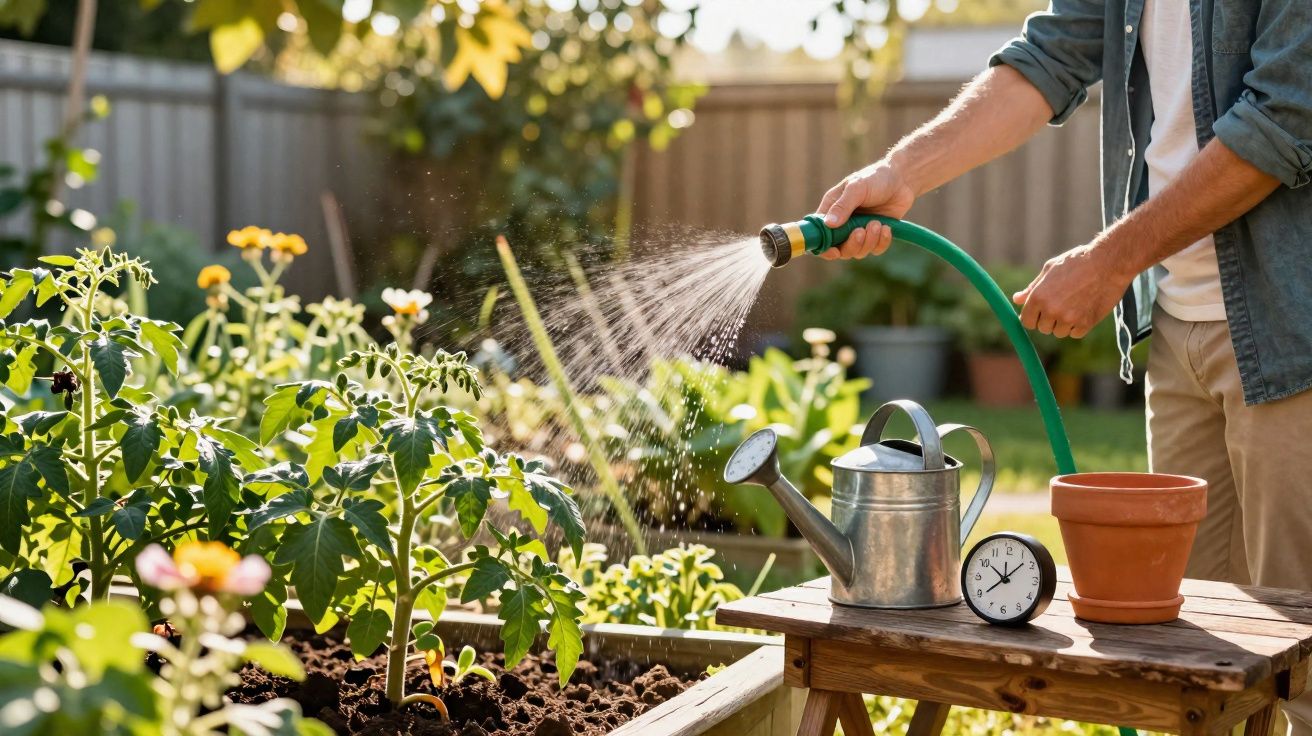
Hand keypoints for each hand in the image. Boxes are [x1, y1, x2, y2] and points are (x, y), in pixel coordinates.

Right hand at [814, 164, 914, 259]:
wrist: (902, 179)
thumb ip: (843, 206)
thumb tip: (829, 224)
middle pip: (840, 249)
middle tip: (861, 231)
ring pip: (858, 252)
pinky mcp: (876, 235)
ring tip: (877, 223)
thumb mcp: (857, 188)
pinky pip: (875, 249)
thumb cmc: (875, 178)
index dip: (823, 248)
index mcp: (831, 211)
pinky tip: (886, 227)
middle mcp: (842, 224)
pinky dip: (881, 242)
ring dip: (869, 241)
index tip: (834, 251)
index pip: (820, 235)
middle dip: (852, 245)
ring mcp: (859, 231)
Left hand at [1012, 242, 1131, 337]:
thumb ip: (1033, 288)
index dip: (1032, 317)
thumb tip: (1017, 299)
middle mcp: (1052, 310)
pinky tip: (1084, 309)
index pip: (1027, 321)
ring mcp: (1069, 319)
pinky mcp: (1086, 324)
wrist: (1109, 263)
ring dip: (1063, 324)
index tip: (1039, 312)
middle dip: (1048, 319)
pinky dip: (1078, 326)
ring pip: (1059, 332)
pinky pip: (1075, 334)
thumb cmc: (1078, 261)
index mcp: (1039, 297)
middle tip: (1061, 303)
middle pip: (1043, 328)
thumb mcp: (1050, 269)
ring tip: (1074, 304)